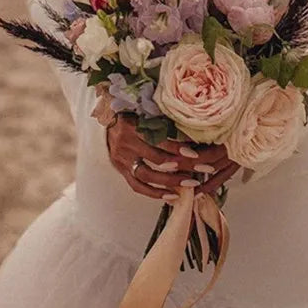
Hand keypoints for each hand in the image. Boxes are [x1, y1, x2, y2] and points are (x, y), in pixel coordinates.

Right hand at [105, 115, 239, 199]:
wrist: (106, 122)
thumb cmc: (131, 113)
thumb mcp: (144, 111)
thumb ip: (162, 119)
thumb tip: (192, 127)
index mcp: (133, 126)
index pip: (157, 139)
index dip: (177, 147)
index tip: (195, 152)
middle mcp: (126, 144)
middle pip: (155, 158)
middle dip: (181, 165)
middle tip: (201, 169)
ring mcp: (123, 159)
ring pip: (147, 175)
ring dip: (170, 181)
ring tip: (190, 183)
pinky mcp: (122, 170)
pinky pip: (138, 186)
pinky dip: (156, 193)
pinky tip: (173, 196)